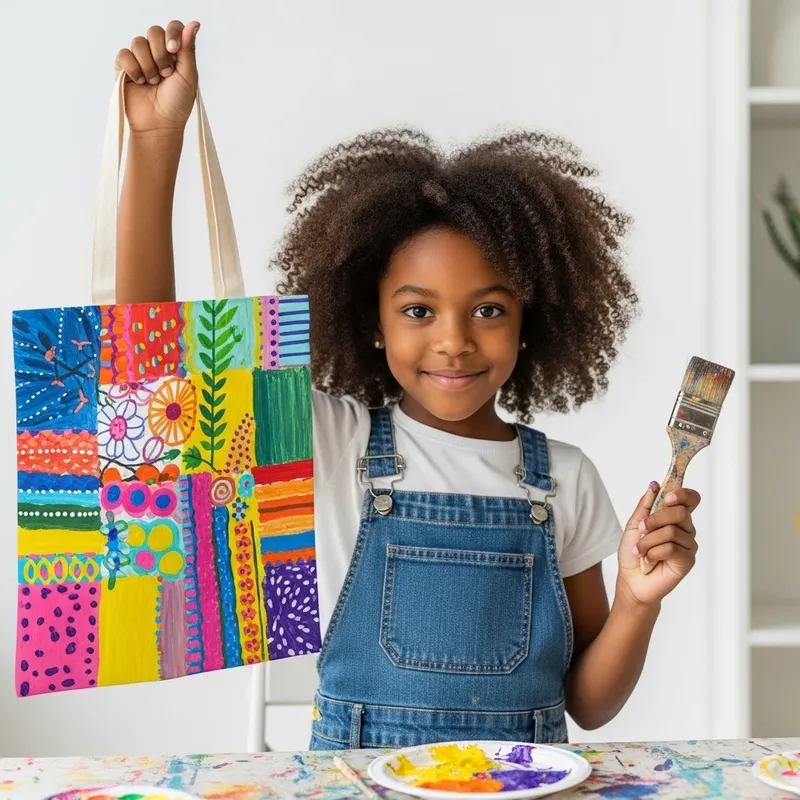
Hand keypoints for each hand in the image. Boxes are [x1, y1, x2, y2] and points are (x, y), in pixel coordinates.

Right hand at [114, 21, 200, 134]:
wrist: (160, 124)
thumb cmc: (177, 104)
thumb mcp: (188, 76)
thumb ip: (188, 49)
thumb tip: (194, 23)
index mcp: (175, 53)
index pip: (173, 27)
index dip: (172, 34)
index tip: (174, 50)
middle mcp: (157, 52)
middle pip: (154, 31)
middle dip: (161, 54)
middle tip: (166, 75)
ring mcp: (140, 59)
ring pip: (138, 42)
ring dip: (148, 65)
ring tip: (153, 82)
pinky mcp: (124, 68)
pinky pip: (124, 54)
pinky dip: (133, 68)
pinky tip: (140, 81)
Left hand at [615, 482, 699, 606]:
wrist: (631, 579)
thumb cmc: (633, 551)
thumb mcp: (635, 524)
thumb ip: (645, 505)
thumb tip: (654, 485)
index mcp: (675, 518)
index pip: (690, 500)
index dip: (683, 494)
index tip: (667, 496)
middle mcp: (686, 529)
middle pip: (680, 512)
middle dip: (655, 519)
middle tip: (642, 529)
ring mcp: (688, 545)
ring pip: (671, 531)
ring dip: (649, 540)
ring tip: (641, 550)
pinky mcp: (687, 560)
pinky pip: (671, 548)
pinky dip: (653, 552)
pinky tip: (649, 560)